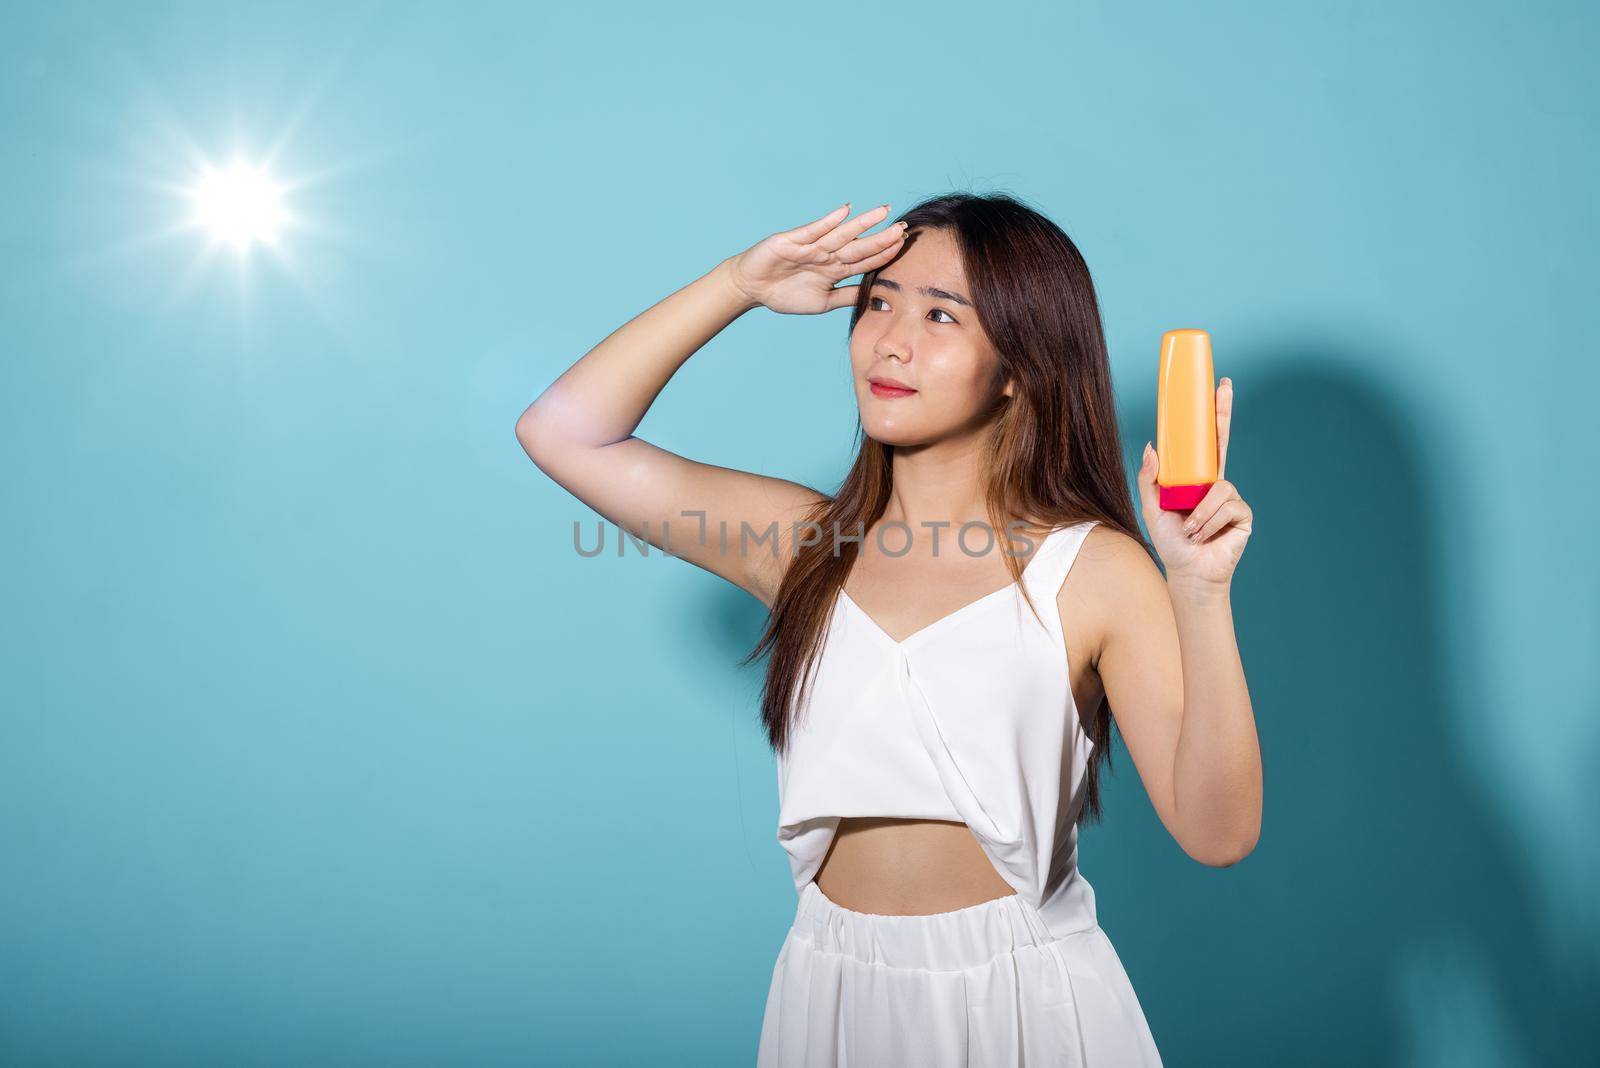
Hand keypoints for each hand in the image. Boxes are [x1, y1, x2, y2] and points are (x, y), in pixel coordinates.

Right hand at [724, 202, 908, 314]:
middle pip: (860, 245)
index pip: (865, 261)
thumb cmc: (784, 294)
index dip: (885, 254)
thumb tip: (872, 298)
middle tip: (905, 228)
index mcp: (835, 270)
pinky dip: (829, 221)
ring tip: (883, 212)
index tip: (906, 246)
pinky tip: (846, 211)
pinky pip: (814, 229)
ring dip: (863, 224)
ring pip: (842, 234)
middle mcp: (827, 255)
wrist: (751, 288)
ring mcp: (812, 246)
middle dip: (882, 238)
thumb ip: (846, 296)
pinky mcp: (793, 240)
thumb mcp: (822, 302)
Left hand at [1136, 377, 1252, 588]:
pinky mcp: (1243, 515)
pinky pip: (1226, 507)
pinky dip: (1209, 523)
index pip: (1205, 442)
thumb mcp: (1153, 508)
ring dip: (1198, 514)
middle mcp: (1216, 484)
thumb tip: (1152, 446)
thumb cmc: (1171, 541)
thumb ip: (1151, 479)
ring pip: (1218, 488)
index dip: (1210, 417)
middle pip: (1223, 440)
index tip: (1214, 388)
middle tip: (1224, 386)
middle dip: (1223, 412)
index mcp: (1196, 479)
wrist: (1188, 571)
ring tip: (1190, 531)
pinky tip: (1204, 536)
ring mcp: (1232, 498)